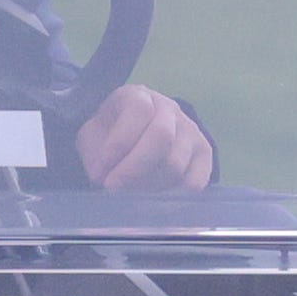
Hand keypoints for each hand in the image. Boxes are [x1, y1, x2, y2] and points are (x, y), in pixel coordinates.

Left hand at [77, 84, 214, 191]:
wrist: (135, 136)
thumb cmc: (109, 136)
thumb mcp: (93, 136)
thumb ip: (95, 153)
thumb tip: (102, 177)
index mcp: (139, 96)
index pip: (138, 112)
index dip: (118, 144)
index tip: (99, 172)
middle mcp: (169, 108)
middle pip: (162, 137)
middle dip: (133, 169)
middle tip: (113, 188)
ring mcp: (191, 130)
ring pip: (176, 164)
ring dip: (148, 187)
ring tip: (129, 194)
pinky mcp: (204, 154)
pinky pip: (193, 182)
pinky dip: (170, 196)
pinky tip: (151, 199)